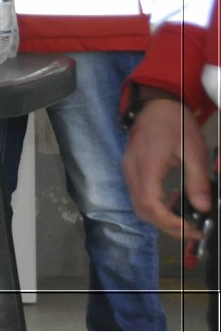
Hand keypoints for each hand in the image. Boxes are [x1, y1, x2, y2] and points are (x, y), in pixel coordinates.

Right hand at [123, 97, 212, 238]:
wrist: (156, 103)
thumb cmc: (175, 123)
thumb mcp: (193, 150)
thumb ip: (197, 180)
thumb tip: (202, 208)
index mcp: (146, 165)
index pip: (150, 204)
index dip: (170, 222)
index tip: (192, 229)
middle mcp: (131, 170)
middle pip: (142, 209)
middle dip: (167, 225)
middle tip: (193, 229)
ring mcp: (128, 169)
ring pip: (138, 205)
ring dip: (161, 216)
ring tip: (185, 213)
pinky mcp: (130, 168)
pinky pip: (139, 195)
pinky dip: (156, 204)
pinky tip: (174, 198)